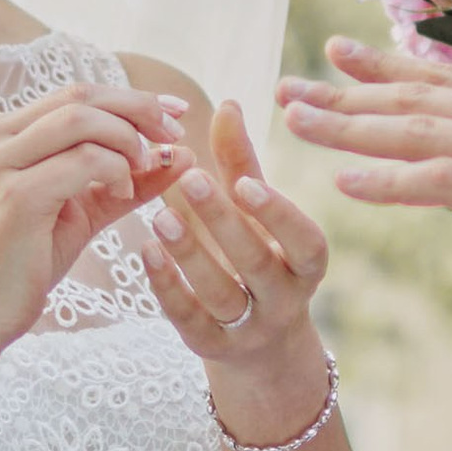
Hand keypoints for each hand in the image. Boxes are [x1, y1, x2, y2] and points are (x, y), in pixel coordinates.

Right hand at [0, 83, 189, 351]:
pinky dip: (116, 170)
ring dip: (128, 139)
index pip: (77, 94)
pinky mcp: (15, 195)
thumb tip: (182, 154)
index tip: (176, 113)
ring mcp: (0, 163)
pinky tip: (122, 193)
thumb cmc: (25, 263)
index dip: (132, 98)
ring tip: (145, 168)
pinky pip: (82, 160)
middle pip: (81, 96)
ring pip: (82, 119)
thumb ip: (127, 180)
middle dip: (139, 109)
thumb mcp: (83, 212)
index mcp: (4, 133)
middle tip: (176, 135)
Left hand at [142, 101, 336, 441]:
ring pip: (220, 293)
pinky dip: (167, 287)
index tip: (245, 182)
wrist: (262, 343)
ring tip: (160, 214)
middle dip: (222, 221)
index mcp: (307, 262)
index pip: (303, 239)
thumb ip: (241, 162)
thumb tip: (228, 102)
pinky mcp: (212, 348)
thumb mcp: (257, 213)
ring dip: (189, 253)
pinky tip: (144, 253)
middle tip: (190, 178)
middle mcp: (286, 300)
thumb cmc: (261, 255)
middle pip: (255, 262)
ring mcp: (249, 329)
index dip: (277, 213)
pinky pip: (189, 321)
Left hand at [275, 37, 451, 236]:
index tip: (341, 52)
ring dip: (348, 127)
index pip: (440, 79)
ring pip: (409, 130)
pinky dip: (387, 181)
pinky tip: (344, 181)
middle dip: (344, 93)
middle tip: (289, 87)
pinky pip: (435, 180)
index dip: (387, 65)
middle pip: (409, 98)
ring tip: (296, 120)